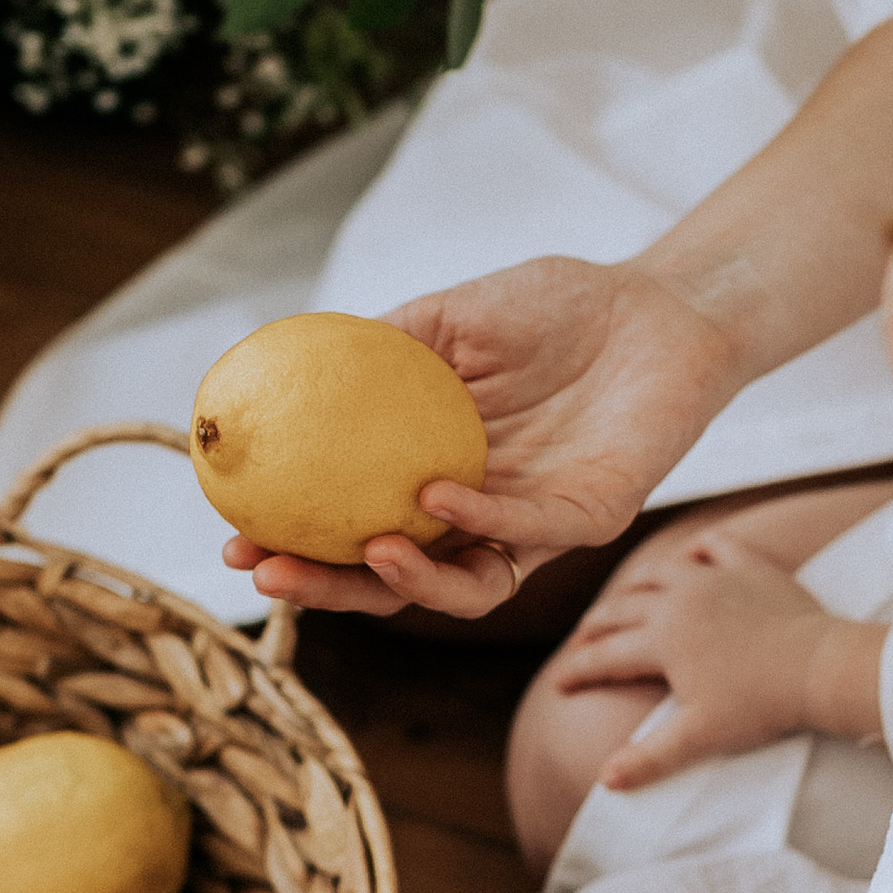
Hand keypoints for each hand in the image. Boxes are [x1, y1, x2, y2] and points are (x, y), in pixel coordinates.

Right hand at [222, 256, 742, 621]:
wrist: (658, 304)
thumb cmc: (557, 308)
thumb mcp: (449, 317)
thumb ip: (380, 349)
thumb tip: (287, 370)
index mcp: (433, 478)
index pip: (354, 531)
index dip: (296, 545)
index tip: (234, 538)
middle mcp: (478, 517)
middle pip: (393, 582)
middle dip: (329, 589)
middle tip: (271, 573)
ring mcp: (534, 527)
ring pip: (464, 588)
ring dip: (409, 583)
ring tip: (370, 549)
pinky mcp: (590, 520)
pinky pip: (526, 537)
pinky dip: (479, 524)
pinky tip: (437, 498)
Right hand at [549, 526, 882, 789]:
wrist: (819, 668)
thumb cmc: (759, 705)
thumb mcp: (699, 737)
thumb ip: (650, 758)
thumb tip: (606, 781)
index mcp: (660, 639)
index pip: (605, 656)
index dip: (577, 672)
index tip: (559, 684)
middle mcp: (678, 599)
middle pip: (622, 608)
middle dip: (595, 627)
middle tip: (583, 641)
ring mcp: (714, 577)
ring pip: (659, 570)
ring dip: (636, 585)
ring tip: (626, 598)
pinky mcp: (750, 567)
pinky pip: (715, 546)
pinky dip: (698, 549)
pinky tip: (691, 558)